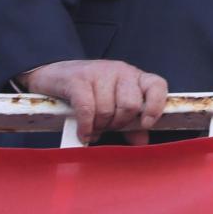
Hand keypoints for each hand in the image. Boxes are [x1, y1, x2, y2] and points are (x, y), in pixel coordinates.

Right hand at [19, 59, 167, 144]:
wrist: (54, 76)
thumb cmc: (90, 93)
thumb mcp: (113, 106)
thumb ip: (130, 124)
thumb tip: (142, 142)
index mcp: (135, 77)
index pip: (157, 86)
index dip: (155, 106)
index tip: (146, 123)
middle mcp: (121, 71)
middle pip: (130, 105)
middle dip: (118, 123)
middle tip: (107, 127)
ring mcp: (100, 72)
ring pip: (107, 109)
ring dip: (98, 126)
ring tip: (93, 127)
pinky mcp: (78, 79)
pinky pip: (87, 108)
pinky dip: (85, 126)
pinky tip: (83, 133)